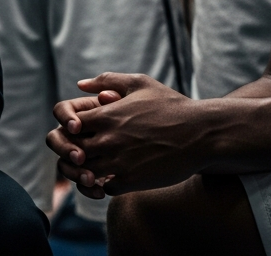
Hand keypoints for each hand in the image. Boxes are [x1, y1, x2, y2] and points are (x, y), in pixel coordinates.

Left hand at [46, 73, 201, 196]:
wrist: (203, 134)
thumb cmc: (172, 106)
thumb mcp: (140, 84)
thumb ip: (107, 80)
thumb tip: (81, 84)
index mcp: (107, 115)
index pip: (68, 124)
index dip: (69, 129)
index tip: (81, 130)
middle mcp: (108, 139)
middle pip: (71, 150)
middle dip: (73, 151)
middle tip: (84, 152)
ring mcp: (119, 162)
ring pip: (84, 172)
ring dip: (87, 171)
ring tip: (97, 167)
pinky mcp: (133, 181)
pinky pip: (105, 188)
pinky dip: (105, 185)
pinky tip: (115, 178)